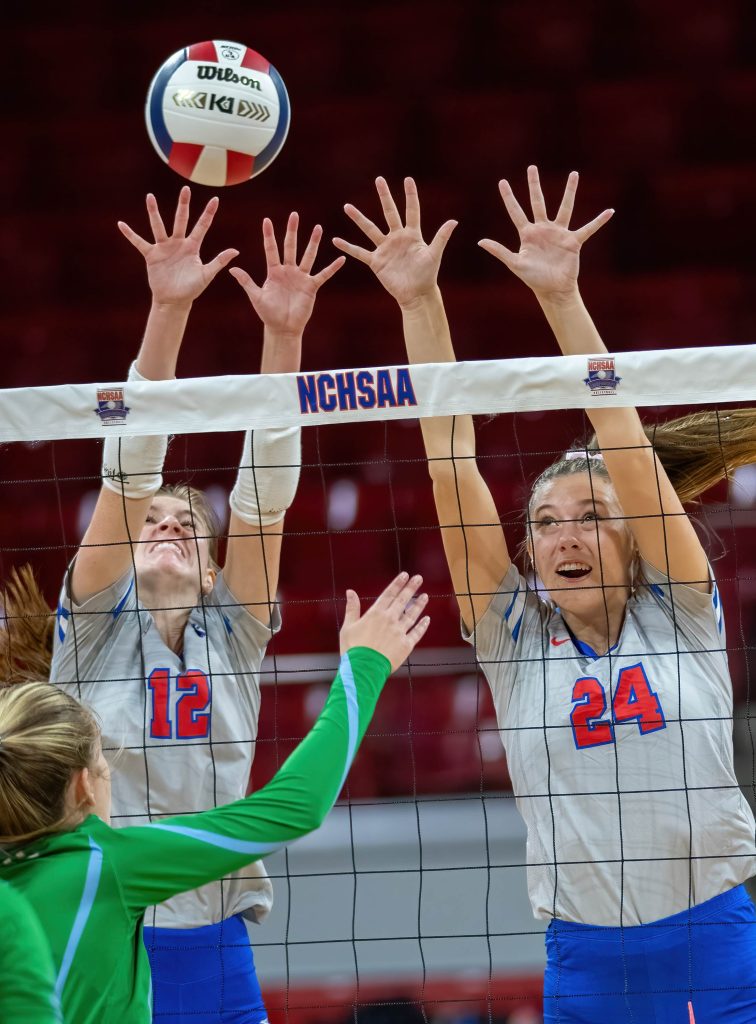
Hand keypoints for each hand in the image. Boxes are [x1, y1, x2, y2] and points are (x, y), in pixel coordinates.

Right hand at [118, 187, 237, 307]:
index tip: (216, 199)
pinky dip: (130, 235)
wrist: (174, 300)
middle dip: (183, 205)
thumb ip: (219, 261)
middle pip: (181, 220)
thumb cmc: (192, 289)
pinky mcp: (152, 255)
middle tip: (186, 189)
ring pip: (159, 226)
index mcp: (193, 247)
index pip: (202, 226)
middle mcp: (178, 243)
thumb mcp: (207, 275)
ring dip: (154, 212)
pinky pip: (139, 242)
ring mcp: (164, 247)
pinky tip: (121, 225)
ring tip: (149, 197)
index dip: (209, 214)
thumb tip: (236, 251)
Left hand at [229, 214, 343, 336]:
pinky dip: (332, 268)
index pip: (271, 249)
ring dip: (313, 242)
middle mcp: (288, 271)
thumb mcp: (256, 297)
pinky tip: (341, 259)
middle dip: (292, 231)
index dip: (269, 235)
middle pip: (291, 247)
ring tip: (318, 228)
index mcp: (274, 271)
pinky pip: (323, 275)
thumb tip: (232, 269)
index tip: (266, 220)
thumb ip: (246, 282)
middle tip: (294, 215)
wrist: (282, 328)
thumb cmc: (268, 313)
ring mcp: (301, 277)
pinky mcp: (311, 287)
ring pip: (308, 256)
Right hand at [333, 177, 456, 308]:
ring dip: (359, 218)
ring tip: (347, 206)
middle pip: (389, 212)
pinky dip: (348, 247)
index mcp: (412, 234)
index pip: (411, 210)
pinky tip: (336, 240)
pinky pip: (360, 252)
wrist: (416, 294)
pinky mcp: (376, 261)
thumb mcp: (434, 255)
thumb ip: (441, 237)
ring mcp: (385, 248)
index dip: (410, 195)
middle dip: (384, 196)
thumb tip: (454, 221)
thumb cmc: (428, 275)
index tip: (407, 179)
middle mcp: (397, 238)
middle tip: (379, 180)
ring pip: (370, 229)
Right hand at [339, 572, 429, 672]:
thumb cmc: (352, 649)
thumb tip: (350, 591)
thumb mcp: (348, 627)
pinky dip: (422, 626)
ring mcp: (399, 632)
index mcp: (375, 614)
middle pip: (403, 600)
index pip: (389, 594)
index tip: (405, 575)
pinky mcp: (406, 645)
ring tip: (425, 596)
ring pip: (412, 615)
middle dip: (411, 588)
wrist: (363, 669)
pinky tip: (427, 619)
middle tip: (419, 578)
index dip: (397, 584)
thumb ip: (352, 608)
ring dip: (419, 605)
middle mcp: (390, 620)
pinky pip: (416, 633)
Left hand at [479, 166, 612, 301]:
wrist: (553, 290)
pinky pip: (588, 228)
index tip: (502, 181)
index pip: (516, 211)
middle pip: (538, 202)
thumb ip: (499, 251)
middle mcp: (543, 229)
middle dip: (534, 185)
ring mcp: (559, 233)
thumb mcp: (515, 263)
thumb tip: (480, 241)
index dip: (509, 197)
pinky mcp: (573, 241)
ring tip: (574, 174)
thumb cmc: (533, 279)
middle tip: (531, 168)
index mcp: (527, 234)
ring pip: (565, 208)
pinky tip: (610, 212)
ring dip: (569, 192)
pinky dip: (599, 221)